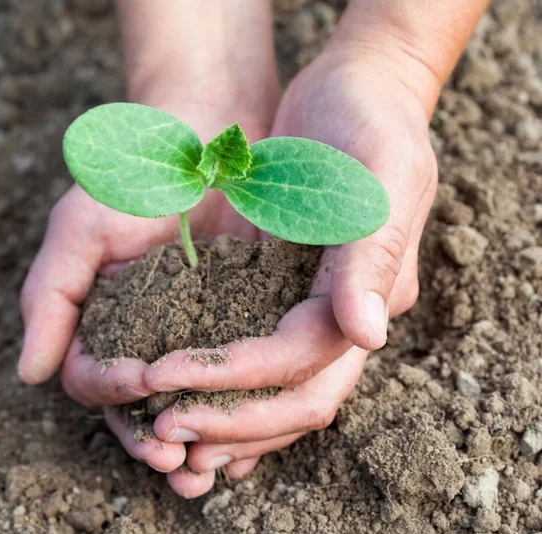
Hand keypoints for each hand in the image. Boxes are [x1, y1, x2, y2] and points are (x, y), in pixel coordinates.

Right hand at [18, 98, 272, 475]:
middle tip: (177, 463)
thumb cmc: (134, 181)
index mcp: (103, 322)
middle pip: (141, 408)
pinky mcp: (242, 322)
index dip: (113, 391)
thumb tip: (30, 374)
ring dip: (199, 437)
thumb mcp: (82, 229)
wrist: (203, 145)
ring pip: (190, 403)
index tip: (141, 382)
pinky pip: (238, 376)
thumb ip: (50, 296)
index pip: (93, 378)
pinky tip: (254, 426)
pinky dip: (240, 405)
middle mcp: (147, 336)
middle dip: (154, 437)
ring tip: (212, 470)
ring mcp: (194, 334)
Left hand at [138, 48, 437, 496]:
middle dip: (230, 420)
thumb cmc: (370, 123)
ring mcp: (315, 305)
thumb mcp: (379, 178)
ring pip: (276, 390)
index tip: (166, 377)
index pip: (300, 359)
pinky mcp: (285, 289)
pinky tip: (184, 402)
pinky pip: (257, 355)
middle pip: (294, 397)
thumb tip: (368, 336)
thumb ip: (371, 258)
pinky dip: (224, 387)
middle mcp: (344, 314)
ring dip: (225, 419)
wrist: (359, 92)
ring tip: (165, 434)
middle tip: (162, 432)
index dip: (236, 377)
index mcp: (368, 293)